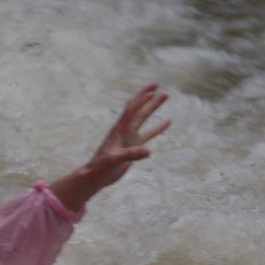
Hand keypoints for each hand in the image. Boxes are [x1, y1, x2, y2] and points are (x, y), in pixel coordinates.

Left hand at [48, 84, 170, 211]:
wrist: (96, 175)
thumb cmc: (101, 166)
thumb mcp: (114, 159)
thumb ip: (130, 154)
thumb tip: (148, 151)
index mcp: (118, 129)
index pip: (130, 110)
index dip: (140, 100)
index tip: (152, 92)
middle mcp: (125, 129)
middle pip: (139, 109)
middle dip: (149, 98)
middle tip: (161, 88)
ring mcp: (130, 137)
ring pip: (144, 118)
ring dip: (154, 107)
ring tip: (165, 96)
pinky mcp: (134, 146)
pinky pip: (148, 134)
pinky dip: (158, 128)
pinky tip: (167, 122)